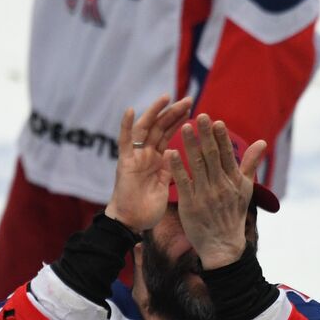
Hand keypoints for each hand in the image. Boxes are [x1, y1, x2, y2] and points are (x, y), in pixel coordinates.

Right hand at [104, 95, 193, 231]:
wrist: (133, 222)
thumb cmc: (148, 209)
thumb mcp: (167, 184)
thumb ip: (172, 169)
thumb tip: (181, 156)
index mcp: (157, 159)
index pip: (169, 135)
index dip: (180, 121)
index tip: (195, 110)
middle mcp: (145, 155)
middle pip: (159, 128)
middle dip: (173, 113)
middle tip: (188, 99)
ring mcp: (135, 157)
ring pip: (145, 129)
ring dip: (155, 112)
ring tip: (166, 97)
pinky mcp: (125, 162)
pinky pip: (124, 141)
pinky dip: (126, 126)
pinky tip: (130, 110)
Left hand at [167, 114, 265, 269]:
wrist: (222, 245)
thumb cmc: (232, 215)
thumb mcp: (245, 190)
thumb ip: (250, 164)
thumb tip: (261, 142)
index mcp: (233, 180)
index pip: (226, 154)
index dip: (220, 138)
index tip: (215, 122)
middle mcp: (220, 185)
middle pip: (211, 156)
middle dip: (205, 135)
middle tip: (199, 116)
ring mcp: (204, 194)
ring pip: (197, 165)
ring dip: (190, 145)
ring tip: (183, 128)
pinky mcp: (189, 204)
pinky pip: (182, 182)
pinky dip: (176, 167)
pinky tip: (169, 153)